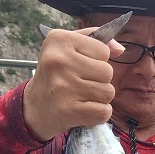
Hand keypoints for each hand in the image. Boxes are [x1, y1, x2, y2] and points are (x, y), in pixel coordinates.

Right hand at [22, 27, 124, 141]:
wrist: (34, 108)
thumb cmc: (57, 75)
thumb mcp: (68, 47)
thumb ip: (95, 40)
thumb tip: (120, 49)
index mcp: (59, 39)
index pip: (104, 50)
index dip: (96, 61)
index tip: (78, 66)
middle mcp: (59, 60)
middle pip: (108, 72)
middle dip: (99, 80)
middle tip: (79, 84)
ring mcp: (63, 86)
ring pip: (108, 92)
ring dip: (99, 98)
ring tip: (79, 97)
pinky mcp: (68, 110)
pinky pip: (104, 111)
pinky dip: (98, 114)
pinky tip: (82, 110)